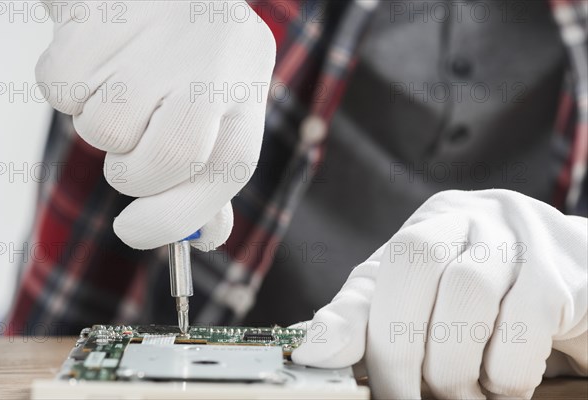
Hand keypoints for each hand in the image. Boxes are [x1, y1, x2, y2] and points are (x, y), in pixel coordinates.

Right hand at [36, 1, 275, 248]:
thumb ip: (210, 174)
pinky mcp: (100, 15)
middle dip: (133, 177)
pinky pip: (62, 91)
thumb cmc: (183, 61)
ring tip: (120, 84)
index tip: (134, 231)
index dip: (180, 215)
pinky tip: (97, 58)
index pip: (230, 169)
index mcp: (246, 86)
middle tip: (128, 153)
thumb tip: (206, 238)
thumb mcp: (215, 110)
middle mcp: (215, 57)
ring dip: (101, 126)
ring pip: (105, 130)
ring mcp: (160, 33)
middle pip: (169, 158)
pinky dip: (69, 89)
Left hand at [291, 190, 586, 398]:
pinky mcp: (562, 274)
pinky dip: (503, 372)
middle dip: (399, 347)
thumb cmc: (488, 294)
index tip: (317, 357)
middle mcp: (473, 218)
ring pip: (466, 294)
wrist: (577, 274)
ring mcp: (521, 238)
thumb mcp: (423, 297)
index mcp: (432, 224)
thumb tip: (314, 347)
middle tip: (403, 399)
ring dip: (453, 365)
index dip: (350, 314)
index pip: (381, 265)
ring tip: (460, 395)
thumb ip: (371, 315)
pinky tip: (503, 383)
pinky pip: (521, 327)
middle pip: (416, 265)